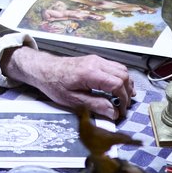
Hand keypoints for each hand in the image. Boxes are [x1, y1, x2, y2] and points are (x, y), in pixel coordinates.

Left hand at [5, 47, 135, 120]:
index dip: (123, 98)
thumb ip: (95, 106)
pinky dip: (120, 77)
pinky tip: (118, 87)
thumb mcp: (73, 100)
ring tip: (125, 98)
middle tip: (125, 106)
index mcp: (90, 73)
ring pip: (121, 68)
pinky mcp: (95, 60)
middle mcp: (96, 63)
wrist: (44, 69)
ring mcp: (96, 59)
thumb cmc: (54, 84)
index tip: (122, 110)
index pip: (117, 84)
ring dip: (126, 83)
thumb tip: (113, 113)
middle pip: (123, 75)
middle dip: (128, 92)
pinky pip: (114, 66)